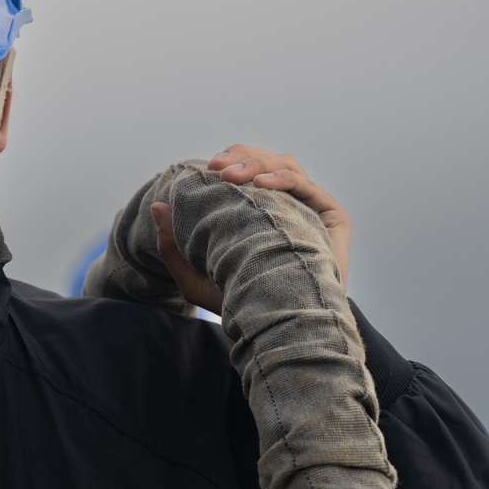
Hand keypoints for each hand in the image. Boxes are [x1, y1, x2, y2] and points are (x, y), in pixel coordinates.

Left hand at [150, 146, 350, 315]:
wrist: (282, 330)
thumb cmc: (242, 306)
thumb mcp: (196, 280)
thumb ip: (174, 246)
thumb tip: (156, 206)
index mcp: (261, 212)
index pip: (246, 174)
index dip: (229, 163)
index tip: (205, 170)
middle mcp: (287, 206)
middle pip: (265, 163)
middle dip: (240, 158)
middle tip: (216, 168)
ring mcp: (310, 209)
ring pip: (284, 165)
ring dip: (257, 164)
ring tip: (234, 177)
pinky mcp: (332, 216)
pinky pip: (304, 184)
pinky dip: (281, 178)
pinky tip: (260, 186)